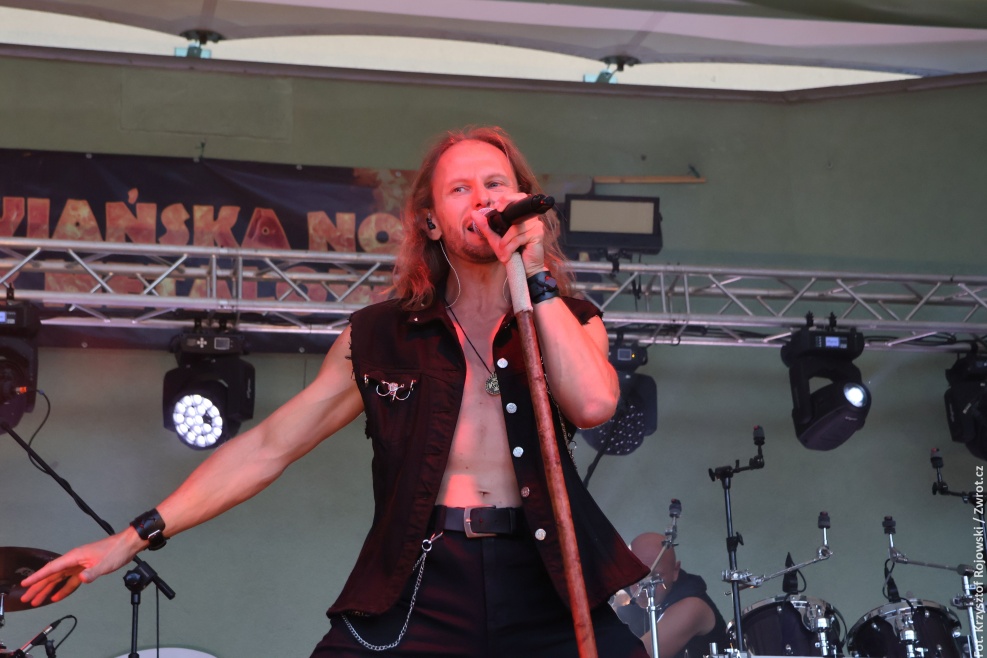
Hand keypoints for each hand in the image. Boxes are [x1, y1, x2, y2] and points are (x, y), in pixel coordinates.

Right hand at [19, 530, 141, 605]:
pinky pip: (70, 580)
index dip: (37, 577)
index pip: (52, 568)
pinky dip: (64, 589)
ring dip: (48, 589)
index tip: (25, 584)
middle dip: (38, 586)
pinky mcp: (85, 568)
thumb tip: (81, 579)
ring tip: (37, 600)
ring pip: (59, 578)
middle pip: (52, 575)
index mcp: (75, 556)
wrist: (128, 545)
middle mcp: (74, 560)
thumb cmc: (116, 551)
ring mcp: (79, 564)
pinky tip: (57, 596)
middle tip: (27, 598)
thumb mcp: (105, 563)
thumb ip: (92, 573)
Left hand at [471, 195, 546, 276]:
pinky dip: (511, 247)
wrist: (524, 269)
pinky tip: (510, 254)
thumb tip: (474, 213)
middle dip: (505, 222)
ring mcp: (536, 225)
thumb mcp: (495, 239)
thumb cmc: (512, 253)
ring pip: (516, 228)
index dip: (507, 199)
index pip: (518, 198)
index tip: (497, 207)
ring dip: (506, 242)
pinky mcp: (538, 234)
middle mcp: (530, 218)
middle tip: (498, 236)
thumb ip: (485, 226)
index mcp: (521, 216)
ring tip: (504, 252)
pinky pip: (519, 237)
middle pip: (517, 211)